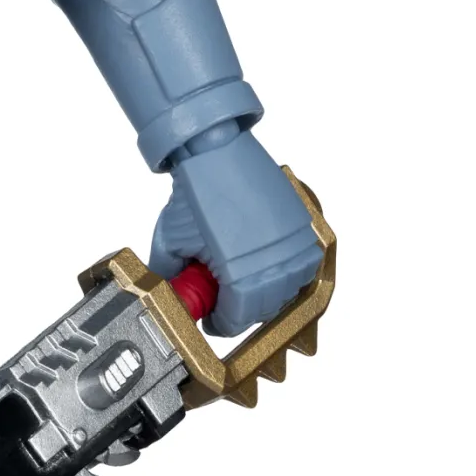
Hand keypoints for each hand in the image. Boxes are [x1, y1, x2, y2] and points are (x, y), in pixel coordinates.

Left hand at [150, 129, 321, 337]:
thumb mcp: (170, 240)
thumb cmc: (197, 190)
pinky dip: (288, 276)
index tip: (211, 320)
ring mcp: (295, 247)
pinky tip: (266, 268)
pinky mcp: (305, 230)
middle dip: (240, 312)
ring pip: (288, 293)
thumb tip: (172, 296)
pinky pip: (305, 269)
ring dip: (265, 296)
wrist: (219, 151)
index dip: (220, 324)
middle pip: (263, 310)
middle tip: (222, 304)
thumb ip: (170, 276)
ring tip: (242, 285)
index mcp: (241, 272)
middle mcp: (275, 263)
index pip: (237, 320)